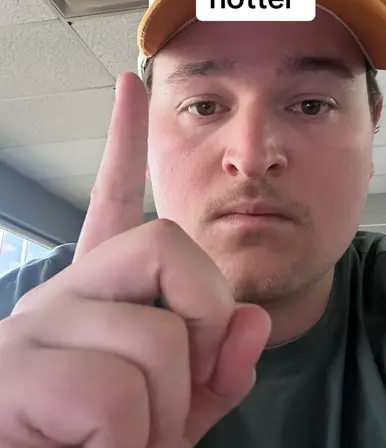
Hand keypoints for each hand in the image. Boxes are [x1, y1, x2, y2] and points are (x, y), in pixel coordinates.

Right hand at [0, 72, 270, 446]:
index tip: (130, 86)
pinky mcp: (13, 374)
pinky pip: (115, 396)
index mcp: (98, 296)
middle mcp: (61, 293)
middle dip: (204, 316)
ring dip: (165, 412)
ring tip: (125, 442)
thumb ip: (215, 368)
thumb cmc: (103, 447)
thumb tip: (249, 318)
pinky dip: (131, 443)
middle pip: (166, 244)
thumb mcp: (174, 414)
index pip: (115, 200)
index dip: (125, 142)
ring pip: (155, 338)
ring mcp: (36, 327)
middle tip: (184, 384)